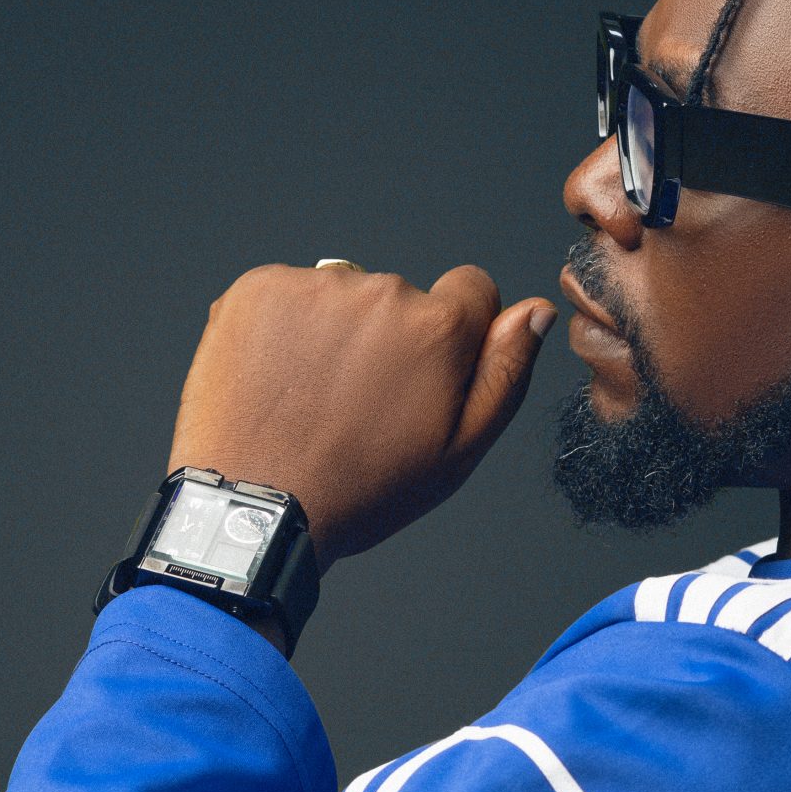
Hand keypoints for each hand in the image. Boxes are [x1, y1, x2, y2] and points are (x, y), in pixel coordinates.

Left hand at [168, 263, 555, 567]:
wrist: (256, 504)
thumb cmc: (359, 488)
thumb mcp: (459, 451)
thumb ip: (505, 372)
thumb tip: (534, 312)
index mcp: (437, 327)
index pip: (472, 288)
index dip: (454, 334)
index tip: (421, 375)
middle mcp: (379, 292)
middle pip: (401, 297)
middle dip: (388, 339)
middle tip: (357, 405)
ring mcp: (313, 287)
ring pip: (342, 296)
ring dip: (333, 334)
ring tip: (312, 398)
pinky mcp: (257, 289)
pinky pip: (286, 296)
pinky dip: (282, 329)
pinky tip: (278, 382)